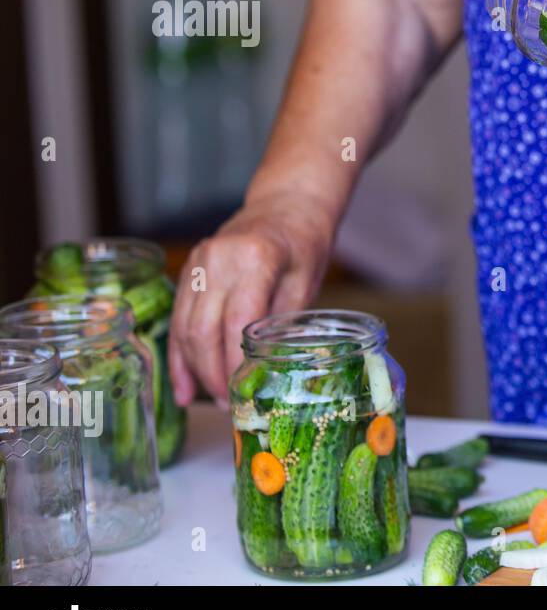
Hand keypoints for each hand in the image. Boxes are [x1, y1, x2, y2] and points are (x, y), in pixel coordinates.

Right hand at [168, 192, 333, 407]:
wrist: (286, 205)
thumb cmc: (304, 244)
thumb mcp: (305, 283)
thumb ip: (281, 323)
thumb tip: (264, 372)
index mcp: (254, 259)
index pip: (236, 323)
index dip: (234, 363)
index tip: (241, 393)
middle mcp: (218, 260)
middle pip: (203, 329)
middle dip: (212, 374)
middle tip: (228, 404)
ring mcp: (198, 263)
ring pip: (184, 327)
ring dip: (194, 368)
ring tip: (210, 400)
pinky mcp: (189, 270)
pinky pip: (178, 318)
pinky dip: (180, 353)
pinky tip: (183, 385)